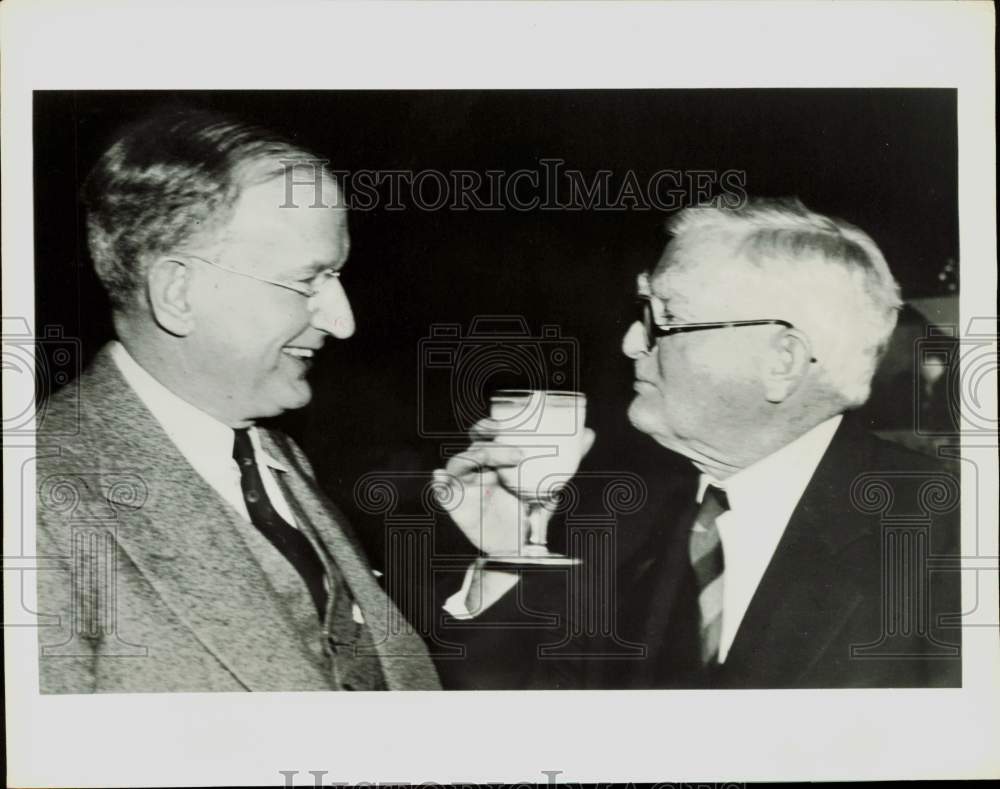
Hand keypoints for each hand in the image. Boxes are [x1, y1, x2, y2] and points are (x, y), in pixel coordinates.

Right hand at [432, 419, 595, 556]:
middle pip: (471, 444)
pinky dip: (439, 484)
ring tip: (492, 465)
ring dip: (473, 458)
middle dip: (481, 436)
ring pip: (458, 463)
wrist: (519, 549)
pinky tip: (440, 479)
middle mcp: (477, 470)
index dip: (488, 424)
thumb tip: (590, 433)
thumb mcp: (549, 484)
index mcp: (494, 460)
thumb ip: (567, 460)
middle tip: (498, 435)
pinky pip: (442, 492)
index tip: (502, 422)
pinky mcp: (456, 506)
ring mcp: (465, 487)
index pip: (484, 434)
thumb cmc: (529, 511)